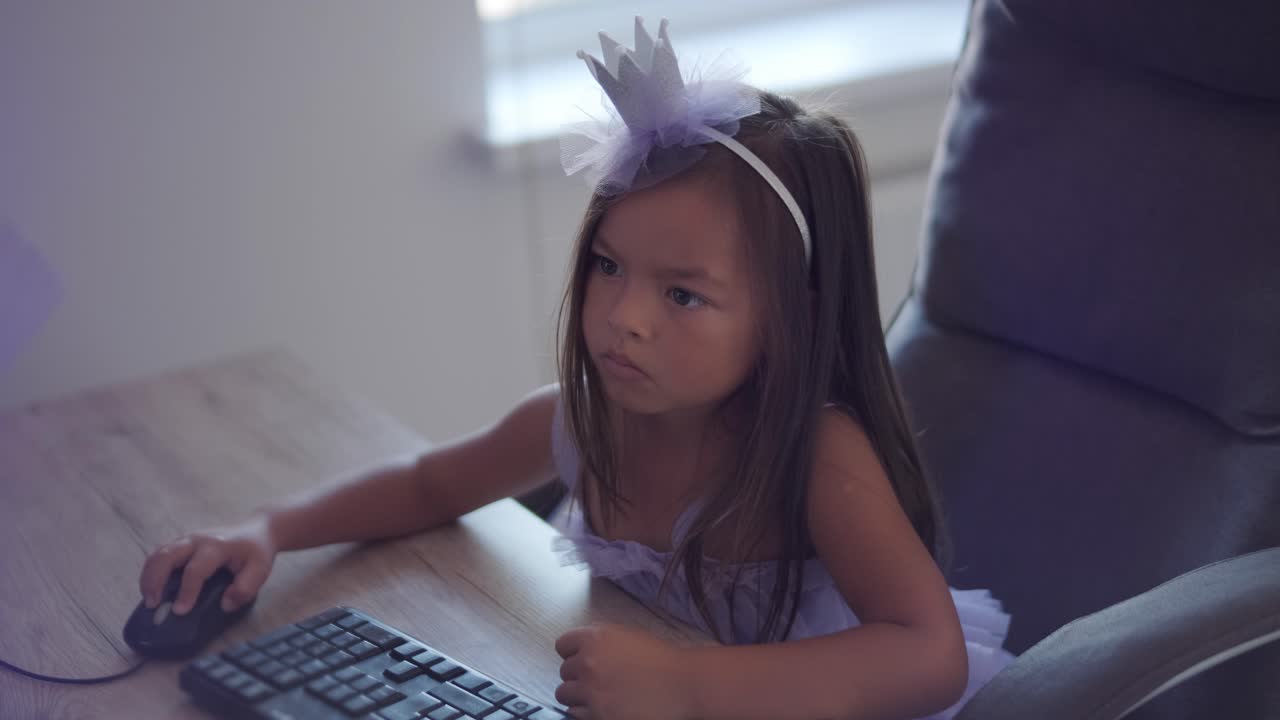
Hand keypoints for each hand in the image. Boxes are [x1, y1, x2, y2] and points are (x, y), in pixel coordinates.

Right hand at [138, 515, 277, 614]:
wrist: (257, 529)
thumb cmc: (257, 552)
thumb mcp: (260, 570)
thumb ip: (245, 589)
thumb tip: (225, 605)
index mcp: (218, 547)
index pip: (196, 569)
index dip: (187, 591)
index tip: (179, 611)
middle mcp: (198, 540)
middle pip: (167, 555)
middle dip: (155, 580)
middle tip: (152, 605)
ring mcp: (187, 539)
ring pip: (158, 553)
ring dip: (148, 576)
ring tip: (148, 600)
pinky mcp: (182, 543)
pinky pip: (160, 554)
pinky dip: (151, 571)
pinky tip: (152, 589)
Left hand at [555, 624, 692, 719]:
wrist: (682, 684)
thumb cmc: (660, 659)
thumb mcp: (626, 637)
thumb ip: (600, 643)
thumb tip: (582, 654)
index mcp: (595, 638)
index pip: (562, 645)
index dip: (572, 652)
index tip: (582, 659)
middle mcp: (587, 663)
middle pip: (564, 672)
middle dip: (578, 675)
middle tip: (597, 680)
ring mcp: (591, 692)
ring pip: (564, 695)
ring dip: (578, 695)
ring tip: (597, 696)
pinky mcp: (597, 716)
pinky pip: (575, 714)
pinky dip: (585, 712)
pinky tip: (603, 708)